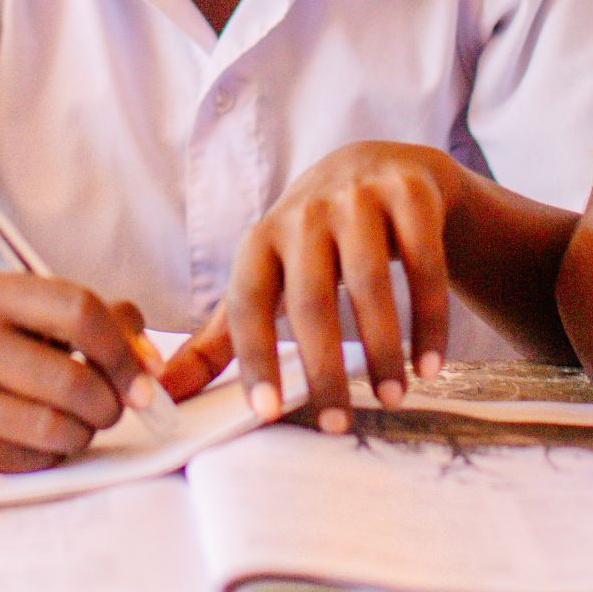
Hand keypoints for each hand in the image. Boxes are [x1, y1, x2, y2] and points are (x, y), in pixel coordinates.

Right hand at [0, 271, 154, 472]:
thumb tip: (149, 355)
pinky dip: (50, 454)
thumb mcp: (12, 300)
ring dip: (84, 432)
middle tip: (112, 405)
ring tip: (78, 422)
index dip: (125, 348)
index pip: (80, 312)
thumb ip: (81, 315)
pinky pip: (25, 461)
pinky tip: (42, 438)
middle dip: (111, 403)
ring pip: (55, 430)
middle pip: (75, 382)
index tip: (145, 375)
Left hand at [159, 143, 454, 434]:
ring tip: (390, 397)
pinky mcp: (410, 194)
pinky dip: (429, 319)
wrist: (379, 166)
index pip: (247, 303)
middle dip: (323, 367)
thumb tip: (163, 394)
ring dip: (381, 347)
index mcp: (261, 240)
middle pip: (310, 297)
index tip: (266, 414)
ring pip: (369, 280)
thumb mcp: (266, 277)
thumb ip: (219, 338)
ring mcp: (360, 198)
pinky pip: (424, 263)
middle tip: (337, 425)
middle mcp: (305, 214)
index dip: (253, 358)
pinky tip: (429, 365)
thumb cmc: (312, 241)